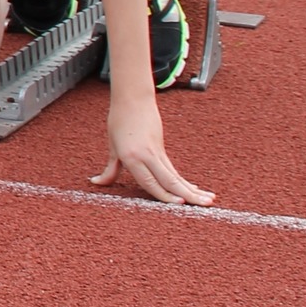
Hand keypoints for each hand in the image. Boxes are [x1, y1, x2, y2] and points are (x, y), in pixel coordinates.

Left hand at [92, 97, 214, 204]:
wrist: (132, 100)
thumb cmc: (119, 122)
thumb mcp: (113, 147)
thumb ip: (110, 169)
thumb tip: (96, 183)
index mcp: (131, 157)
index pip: (150, 182)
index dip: (165, 194)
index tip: (180, 203)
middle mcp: (146, 157)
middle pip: (169, 180)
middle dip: (187, 195)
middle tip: (204, 206)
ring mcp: (157, 153)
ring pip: (176, 176)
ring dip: (193, 190)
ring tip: (210, 201)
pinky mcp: (162, 150)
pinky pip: (174, 170)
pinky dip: (186, 182)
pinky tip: (198, 190)